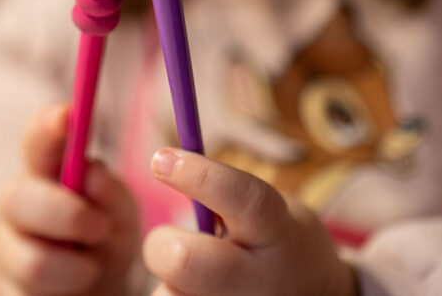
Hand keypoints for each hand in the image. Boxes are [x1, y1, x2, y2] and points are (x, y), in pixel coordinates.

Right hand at [0, 104, 139, 294]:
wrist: (90, 295)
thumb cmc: (103, 243)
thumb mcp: (119, 217)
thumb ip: (111, 194)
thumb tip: (92, 172)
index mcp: (47, 174)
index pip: (38, 141)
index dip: (48, 126)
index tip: (67, 114)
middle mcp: (17, 207)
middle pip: (15, 196)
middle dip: (62, 213)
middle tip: (98, 227)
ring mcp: (6, 252)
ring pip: (28, 259)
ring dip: (72, 268)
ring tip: (90, 270)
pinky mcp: (3, 291)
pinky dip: (64, 293)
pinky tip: (74, 290)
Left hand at [143, 149, 356, 295]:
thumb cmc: (277, 244)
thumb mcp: (271, 213)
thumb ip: (226, 199)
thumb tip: (163, 165)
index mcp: (279, 233)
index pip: (243, 198)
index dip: (199, 175)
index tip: (161, 159)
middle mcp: (262, 280)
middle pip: (186, 261)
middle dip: (162, 244)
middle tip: (166, 239)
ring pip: (171, 295)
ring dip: (169, 282)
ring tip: (197, 278)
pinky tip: (200, 292)